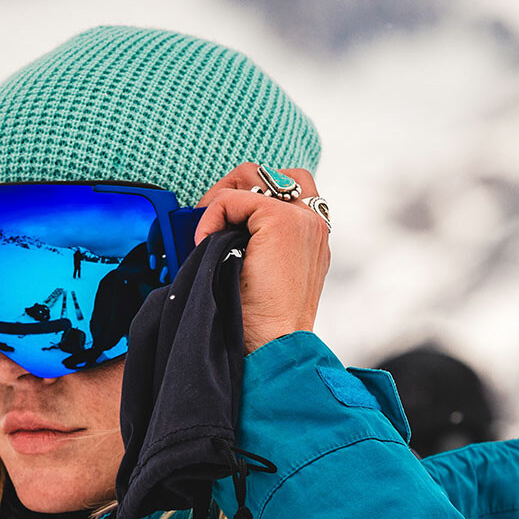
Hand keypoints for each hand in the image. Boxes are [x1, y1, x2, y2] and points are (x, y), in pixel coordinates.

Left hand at [192, 164, 330, 353]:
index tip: (221, 228)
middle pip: (271, 174)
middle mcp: (312, 223)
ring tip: (206, 232)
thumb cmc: (261, 323)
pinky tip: (206, 243)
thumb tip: (213, 229)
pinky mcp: (281, 221)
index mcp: (311, 237)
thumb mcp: (260, 275)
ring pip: (253, 177)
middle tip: (207, 222)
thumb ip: (254, 246)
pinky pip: (234, 198)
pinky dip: (212, 215)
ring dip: (220, 198)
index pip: (285, 190)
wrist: (274, 344)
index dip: (247, 199)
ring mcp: (302, 219)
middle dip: (232, 189)